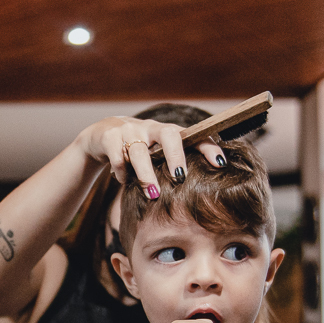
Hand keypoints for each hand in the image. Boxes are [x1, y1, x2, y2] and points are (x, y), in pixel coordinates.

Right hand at [72, 117, 225, 197]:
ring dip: (146, 174)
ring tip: (152, 194)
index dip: (208, 147)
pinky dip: (122, 173)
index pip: (193, 135)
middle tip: (180, 177)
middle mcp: (152, 128)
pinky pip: (118, 158)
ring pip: (140, 152)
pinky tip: (123, 180)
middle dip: (175, 156)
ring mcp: (130, 130)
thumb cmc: (139, 150)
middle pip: (169, 135)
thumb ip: (173, 166)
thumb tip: (202, 191)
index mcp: (168, 132)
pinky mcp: (109, 137)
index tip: (220, 164)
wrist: (103, 136)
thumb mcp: (157, 155)